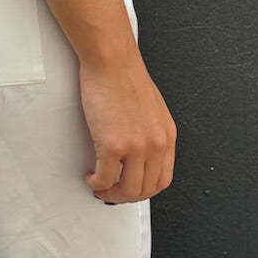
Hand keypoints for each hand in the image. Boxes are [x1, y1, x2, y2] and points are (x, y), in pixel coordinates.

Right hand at [78, 49, 175, 202]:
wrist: (112, 61)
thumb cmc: (125, 77)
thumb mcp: (151, 110)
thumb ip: (150, 133)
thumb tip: (138, 153)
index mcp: (166, 135)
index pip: (163, 178)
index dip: (144, 190)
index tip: (130, 187)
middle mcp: (155, 144)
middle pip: (146, 189)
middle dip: (126, 196)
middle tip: (112, 191)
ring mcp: (136, 146)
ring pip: (128, 190)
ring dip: (111, 194)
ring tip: (100, 186)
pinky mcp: (113, 145)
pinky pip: (105, 179)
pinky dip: (96, 184)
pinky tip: (91, 176)